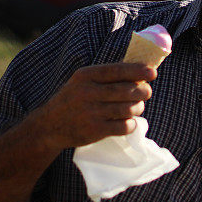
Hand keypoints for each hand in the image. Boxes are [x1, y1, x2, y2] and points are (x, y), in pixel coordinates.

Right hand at [35, 63, 156, 150]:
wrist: (48, 126)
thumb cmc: (73, 100)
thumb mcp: (82, 81)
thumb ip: (106, 76)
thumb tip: (140, 70)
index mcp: (86, 75)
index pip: (118, 70)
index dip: (138, 71)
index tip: (152, 73)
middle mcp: (88, 92)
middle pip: (127, 90)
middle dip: (143, 91)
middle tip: (146, 93)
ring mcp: (91, 112)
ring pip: (129, 108)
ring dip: (137, 108)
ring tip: (135, 108)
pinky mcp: (95, 130)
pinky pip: (124, 126)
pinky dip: (131, 124)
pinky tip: (127, 122)